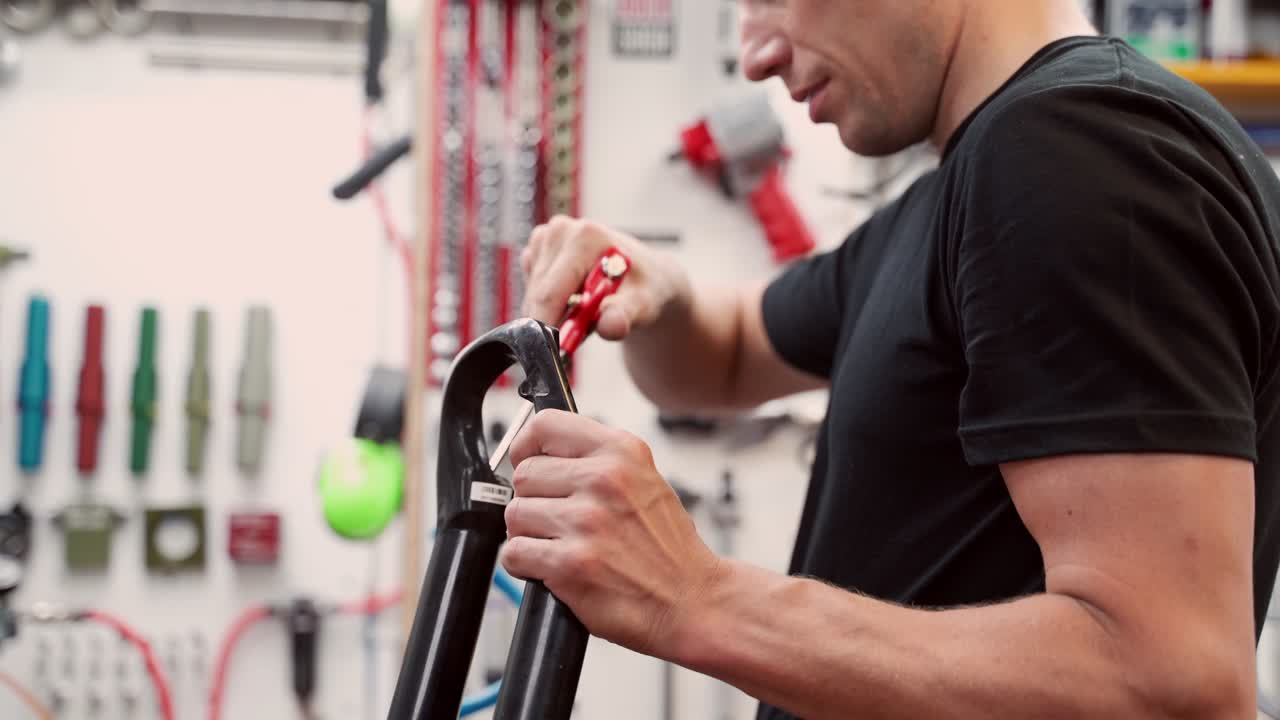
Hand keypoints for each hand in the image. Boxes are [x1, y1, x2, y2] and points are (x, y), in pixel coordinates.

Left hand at [499, 410, 722, 657]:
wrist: (692, 600)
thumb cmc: (668, 548)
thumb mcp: (645, 480)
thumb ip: (597, 460)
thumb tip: (543, 452)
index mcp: (621, 452)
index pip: (545, 426)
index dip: (526, 446)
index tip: (527, 460)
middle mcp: (603, 480)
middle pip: (524, 475)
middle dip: (533, 500)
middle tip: (558, 519)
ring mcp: (585, 521)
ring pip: (515, 514)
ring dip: (529, 534)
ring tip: (561, 545)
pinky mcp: (569, 563)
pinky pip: (514, 552)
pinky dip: (524, 564)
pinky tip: (553, 567)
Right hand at [521, 216, 689, 340]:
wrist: (643, 277)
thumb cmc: (644, 288)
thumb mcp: (642, 303)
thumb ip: (625, 314)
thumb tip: (611, 326)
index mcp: (585, 237)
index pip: (551, 292)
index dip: (548, 326)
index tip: (553, 352)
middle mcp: (561, 231)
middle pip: (537, 295)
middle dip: (551, 322)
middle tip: (576, 337)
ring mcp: (546, 237)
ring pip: (531, 295)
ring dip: (551, 313)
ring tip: (582, 313)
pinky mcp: (537, 248)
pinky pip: (530, 288)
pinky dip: (548, 303)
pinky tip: (572, 299)